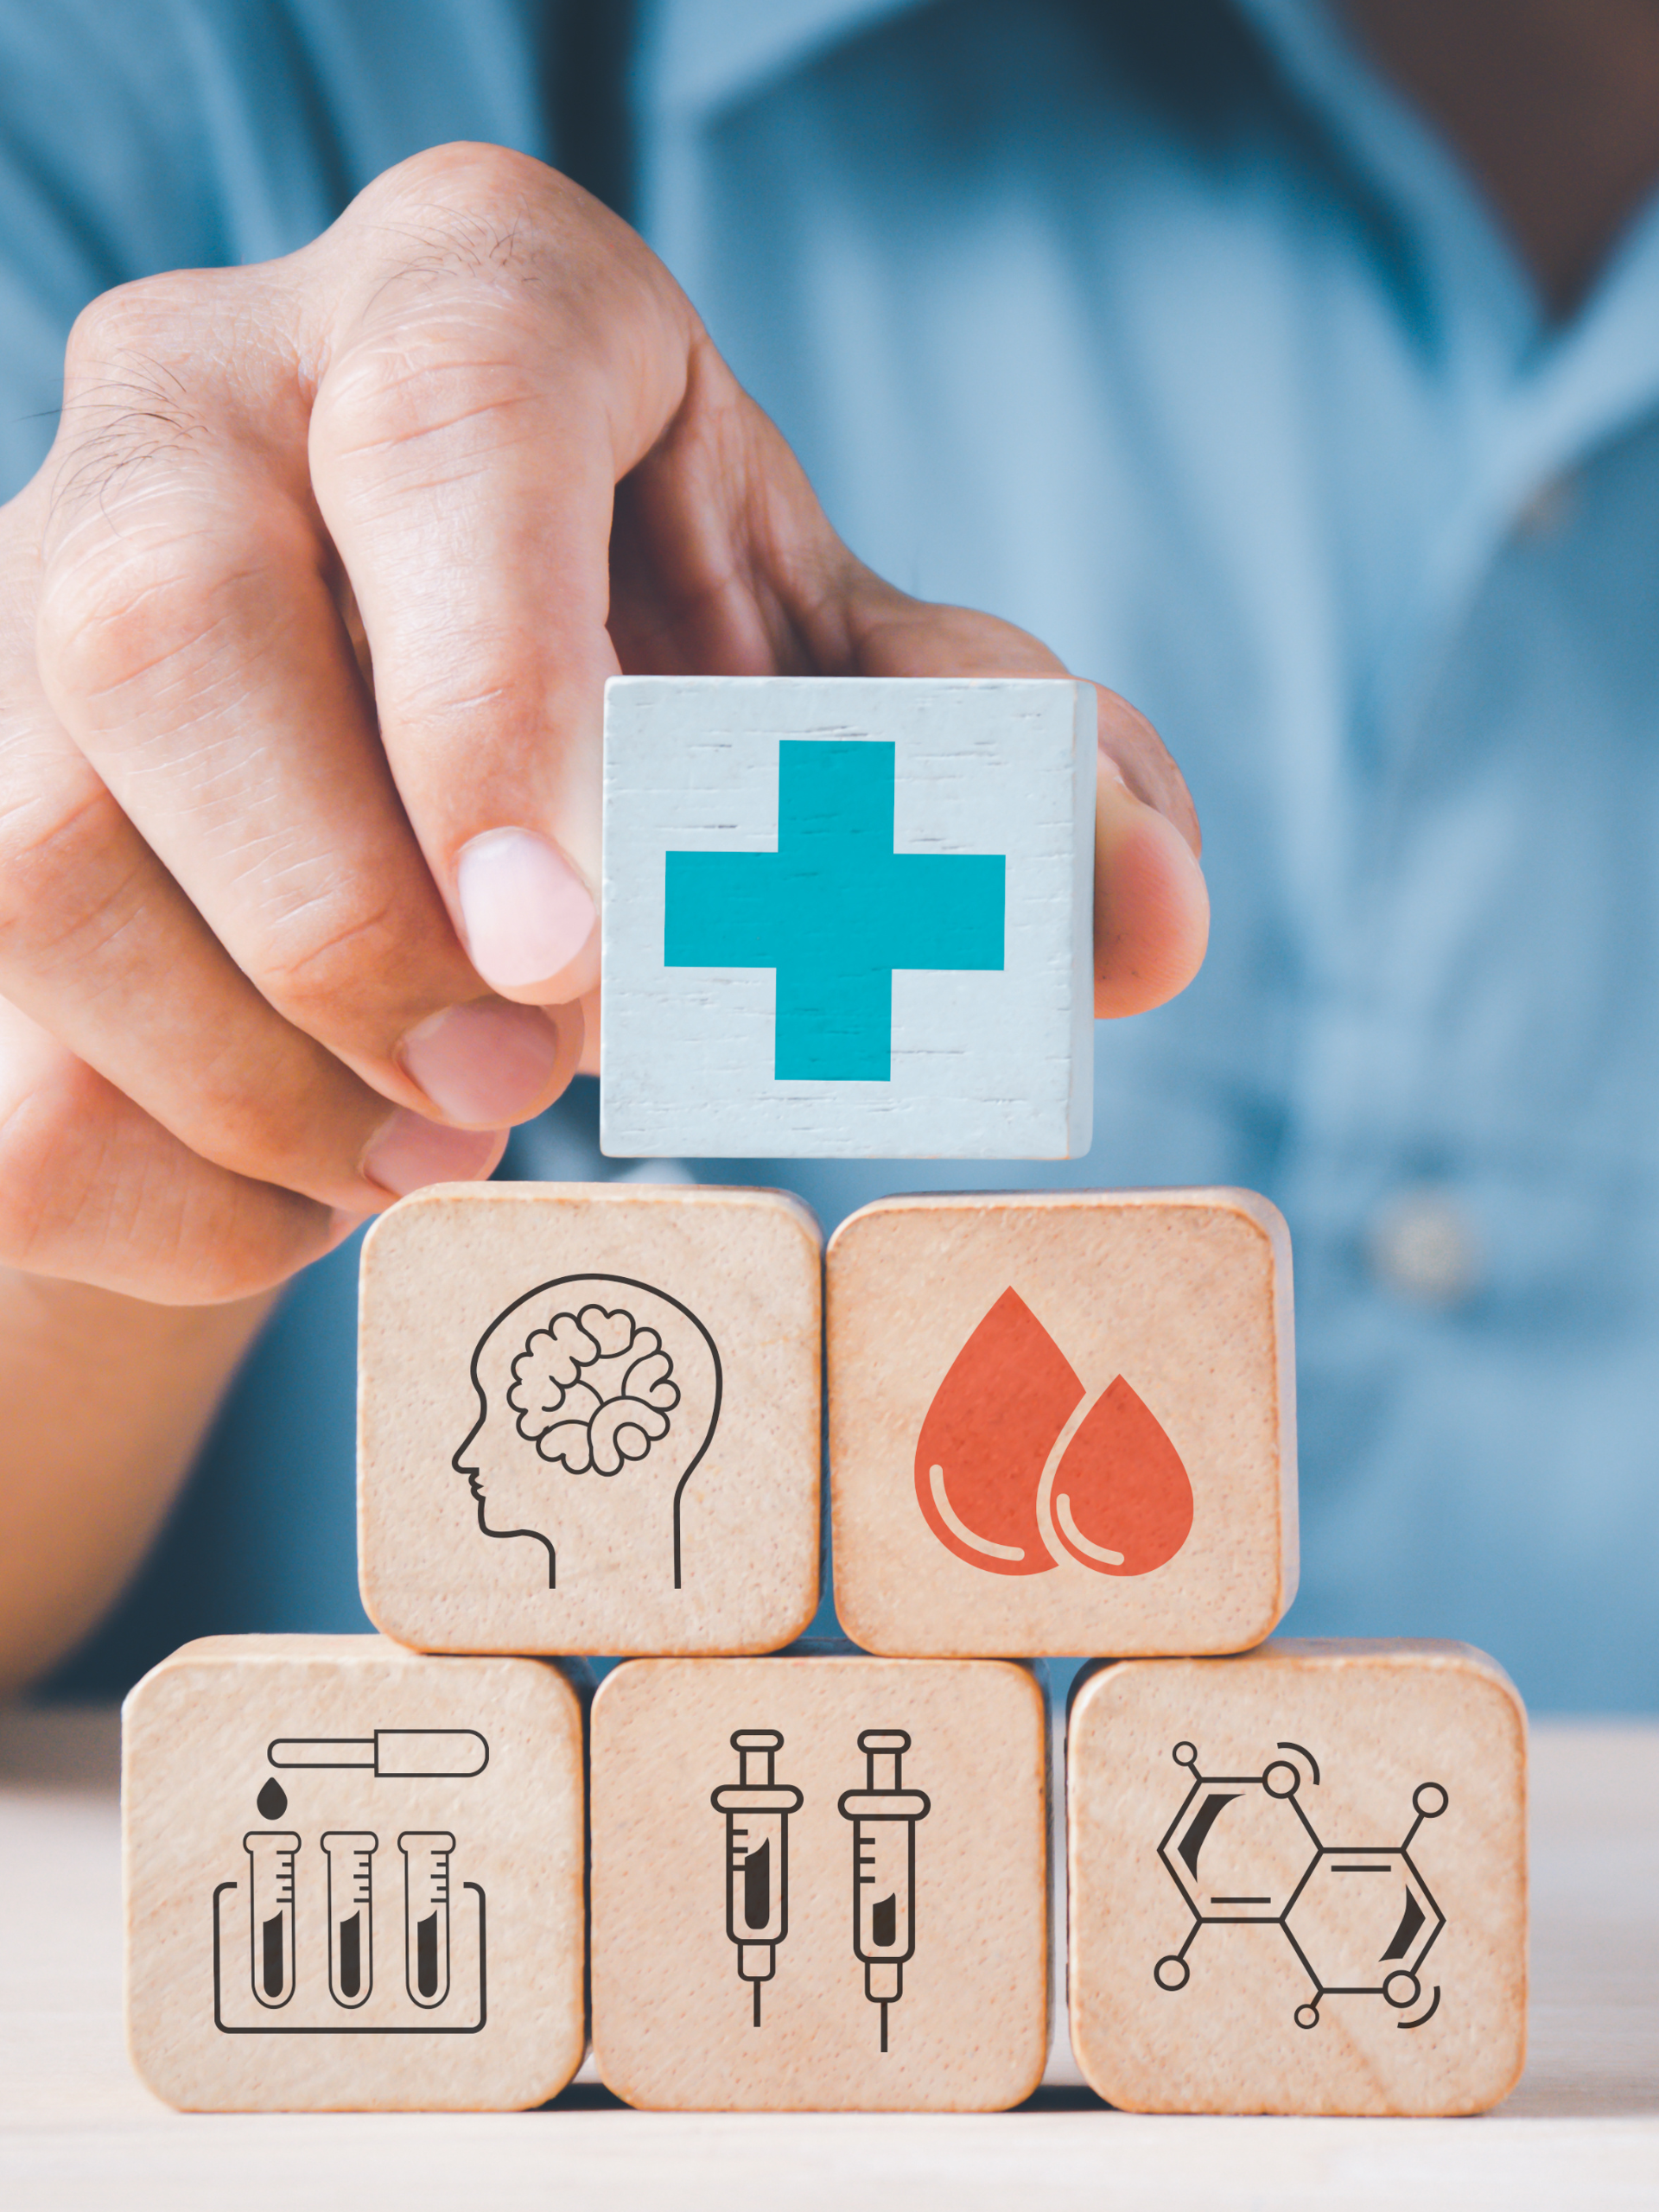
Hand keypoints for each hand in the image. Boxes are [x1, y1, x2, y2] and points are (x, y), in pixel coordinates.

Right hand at [0, 144, 1205, 1305]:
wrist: (411, 756)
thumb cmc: (647, 687)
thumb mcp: (836, 688)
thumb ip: (989, 768)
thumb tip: (1149, 918)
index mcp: (455, 308)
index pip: (446, 420)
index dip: (494, 688)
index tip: (575, 944)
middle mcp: (194, 408)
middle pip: (156, 631)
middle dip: (343, 917)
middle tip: (517, 1085)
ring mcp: (17, 606)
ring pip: (37, 871)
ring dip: (262, 1082)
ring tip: (443, 1141)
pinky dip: (179, 1187)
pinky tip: (318, 1175)